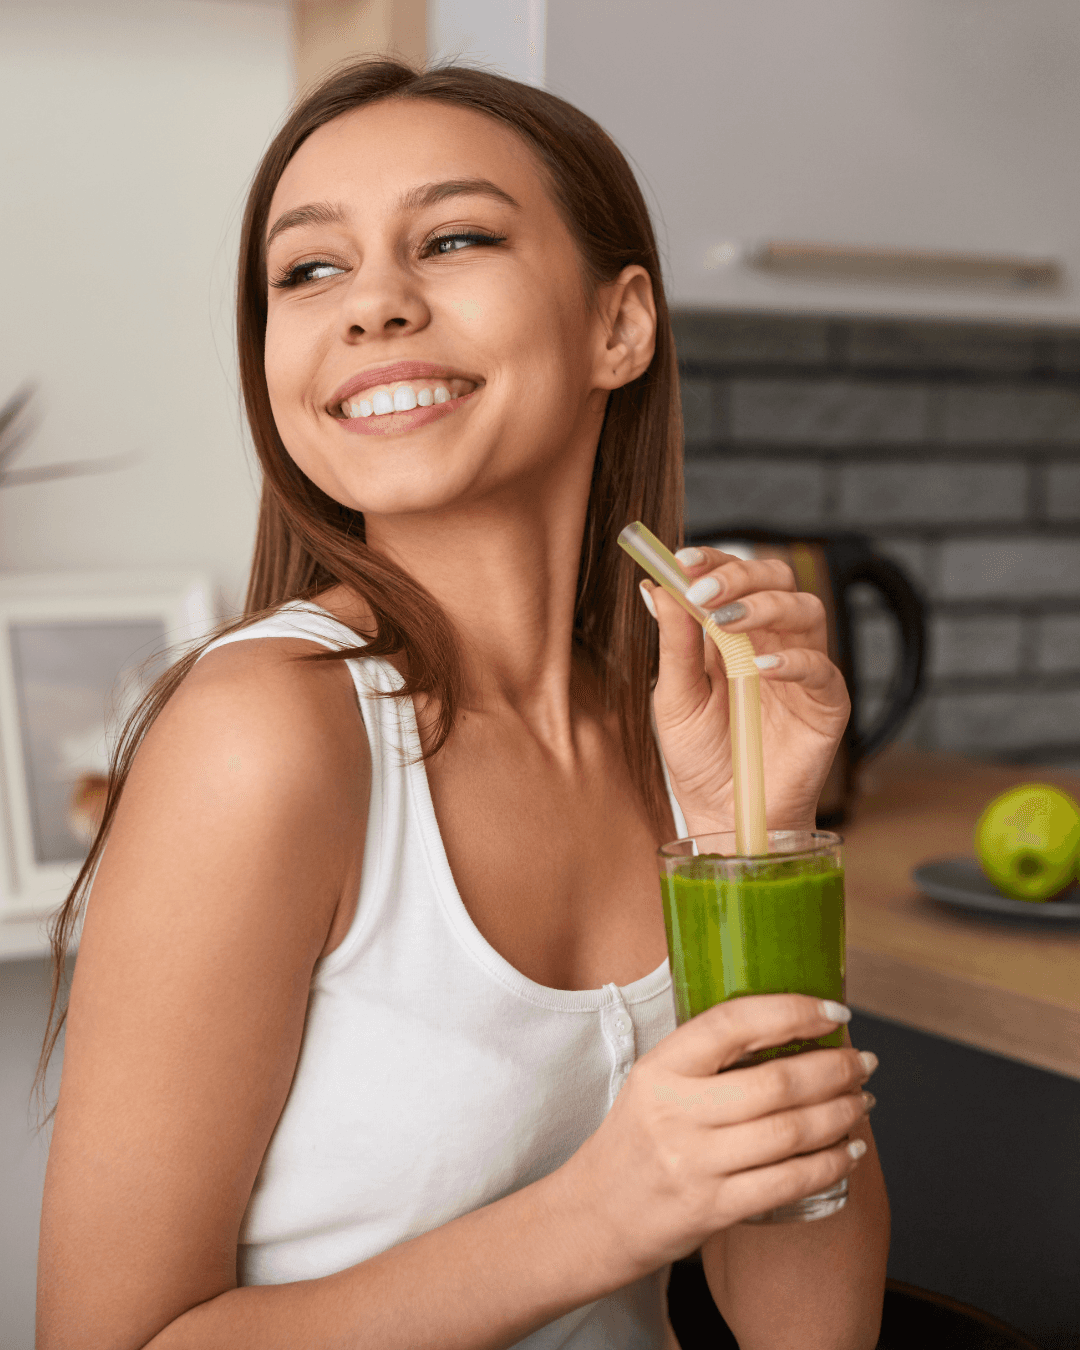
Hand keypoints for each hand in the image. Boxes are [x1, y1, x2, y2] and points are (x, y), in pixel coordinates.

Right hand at [564, 995, 874, 1279]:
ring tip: (862, 1101)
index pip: (732, 1024)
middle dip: (834, 1069)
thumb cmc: (635, 1141)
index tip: (834, 1011)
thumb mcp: (654, 1084)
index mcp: (660, 1068)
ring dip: (840, 1113)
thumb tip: (787, 1026)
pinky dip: (829, 1163)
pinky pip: (787, 1181)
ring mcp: (694, 1163)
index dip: (791, 1011)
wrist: (593, 1215)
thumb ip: (707, 1058)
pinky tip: (849, 1150)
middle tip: (863, 1063)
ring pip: (789, 1131)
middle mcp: (675, 1112)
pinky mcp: (712, 1209)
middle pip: (775, 1082)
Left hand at [641, 546, 849, 833]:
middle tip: (703, 592)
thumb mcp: (675, 699)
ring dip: (764, 607)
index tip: (682, 560)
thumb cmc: (700, 759)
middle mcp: (774, 642)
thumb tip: (654, 586)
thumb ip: (673, 644)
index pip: (734, 577)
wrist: (725, 817)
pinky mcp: (827, 704)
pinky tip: (762, 667)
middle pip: (777, 580)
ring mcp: (804, 671)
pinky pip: (823, 669)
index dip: (713, 560)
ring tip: (726, 623)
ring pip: (807, 610)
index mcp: (735, 634)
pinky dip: (795, 661)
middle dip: (739, 576)